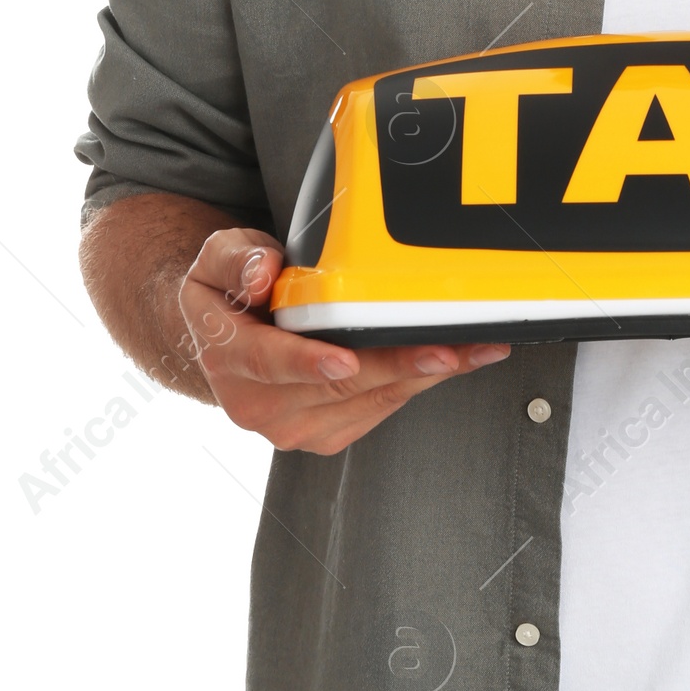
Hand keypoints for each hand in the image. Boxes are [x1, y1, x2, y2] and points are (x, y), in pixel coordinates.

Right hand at [180, 228, 510, 454]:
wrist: (231, 336)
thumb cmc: (231, 295)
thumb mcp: (220, 260)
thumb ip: (238, 261)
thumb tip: (262, 274)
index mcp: (231, 359)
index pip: (270, 363)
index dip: (310, 363)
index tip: (344, 360)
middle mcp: (260, 404)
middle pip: (338, 387)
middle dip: (395, 366)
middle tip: (441, 350)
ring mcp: (296, 424)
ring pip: (370, 400)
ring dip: (423, 376)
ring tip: (469, 350)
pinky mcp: (331, 431)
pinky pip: (383, 407)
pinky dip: (420, 382)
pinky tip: (453, 361)